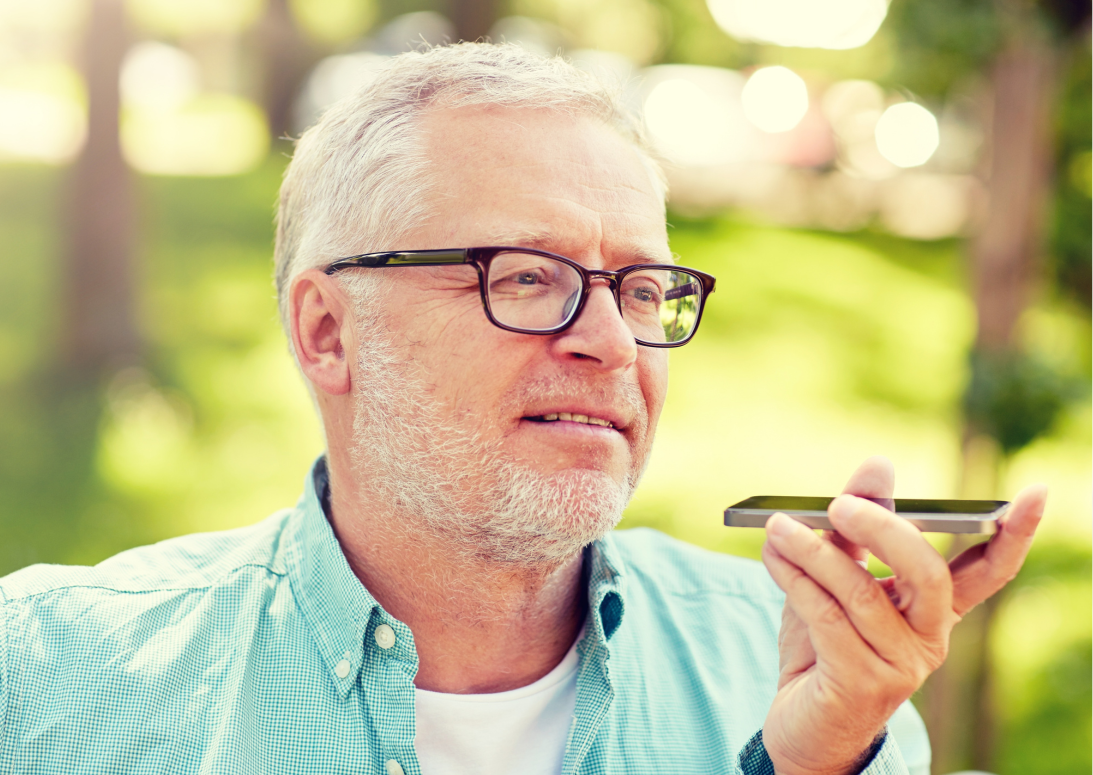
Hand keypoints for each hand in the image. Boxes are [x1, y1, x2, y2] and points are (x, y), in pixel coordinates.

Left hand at [759, 456, 1045, 774]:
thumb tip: (878, 464)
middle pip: (929, 575)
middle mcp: (929, 639)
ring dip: (812, 551)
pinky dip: (795, 578)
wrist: (799, 723)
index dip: (1014, 534)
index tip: (1035, 494)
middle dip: (885, 530)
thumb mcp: (836, 576)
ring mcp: (900, 665)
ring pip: (862, 592)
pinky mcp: (862, 683)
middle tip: (840, 504)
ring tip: (777, 525)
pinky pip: (828, 616)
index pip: (987, 570)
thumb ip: (852, 526)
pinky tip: (772, 556)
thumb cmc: (822, 644)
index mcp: (934, 611)